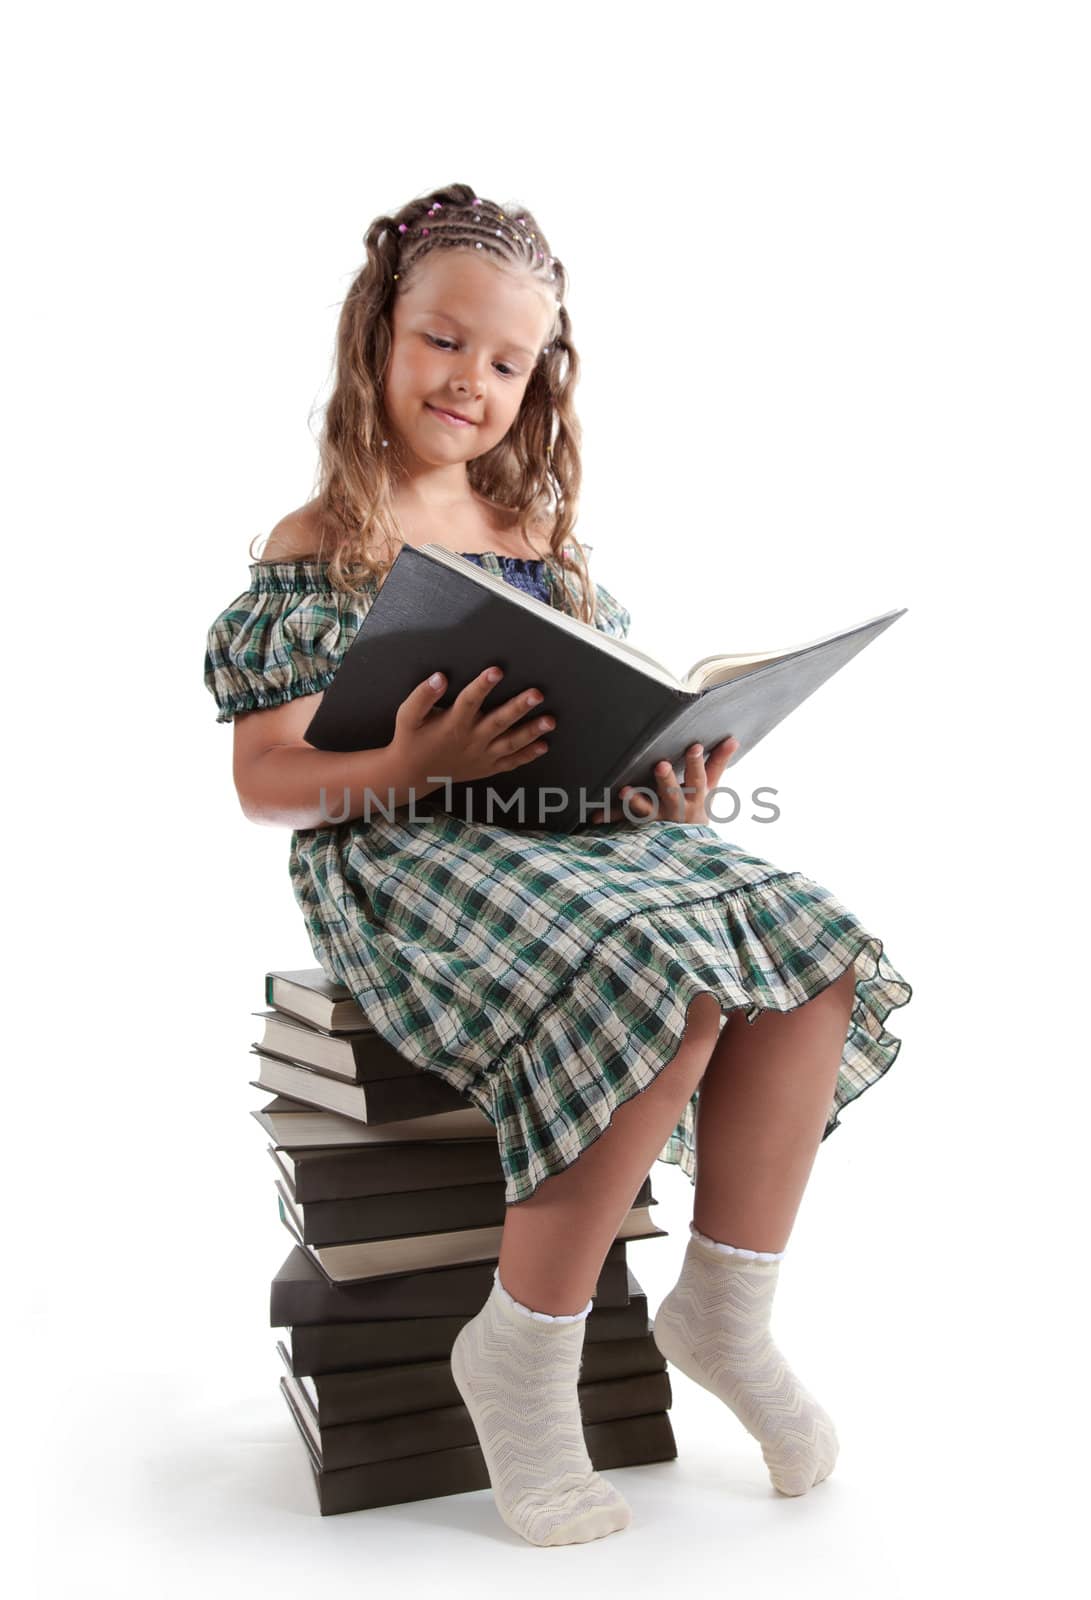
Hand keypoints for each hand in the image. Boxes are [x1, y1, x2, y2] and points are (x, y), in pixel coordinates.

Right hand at [388, 667, 554, 798]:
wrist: (412, 775)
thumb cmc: (411, 740)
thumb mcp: (408, 716)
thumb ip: (423, 696)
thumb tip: (439, 677)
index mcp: (452, 724)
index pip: (470, 701)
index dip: (483, 685)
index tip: (496, 670)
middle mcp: (471, 740)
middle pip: (498, 721)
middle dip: (518, 707)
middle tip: (537, 694)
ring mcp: (481, 755)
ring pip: (510, 743)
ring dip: (531, 732)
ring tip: (550, 721)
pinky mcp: (487, 767)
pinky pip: (510, 762)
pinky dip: (527, 755)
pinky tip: (543, 745)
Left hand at [583, 738, 739, 826]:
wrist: (684, 850)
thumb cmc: (696, 809)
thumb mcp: (709, 789)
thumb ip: (717, 763)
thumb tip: (733, 738)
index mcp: (694, 797)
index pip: (698, 778)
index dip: (697, 763)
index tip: (693, 746)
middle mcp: (676, 809)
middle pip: (672, 793)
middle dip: (666, 780)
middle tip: (660, 765)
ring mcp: (656, 819)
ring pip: (645, 810)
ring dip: (634, 801)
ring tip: (623, 791)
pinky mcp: (638, 825)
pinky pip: (621, 821)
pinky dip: (608, 818)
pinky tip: (594, 817)